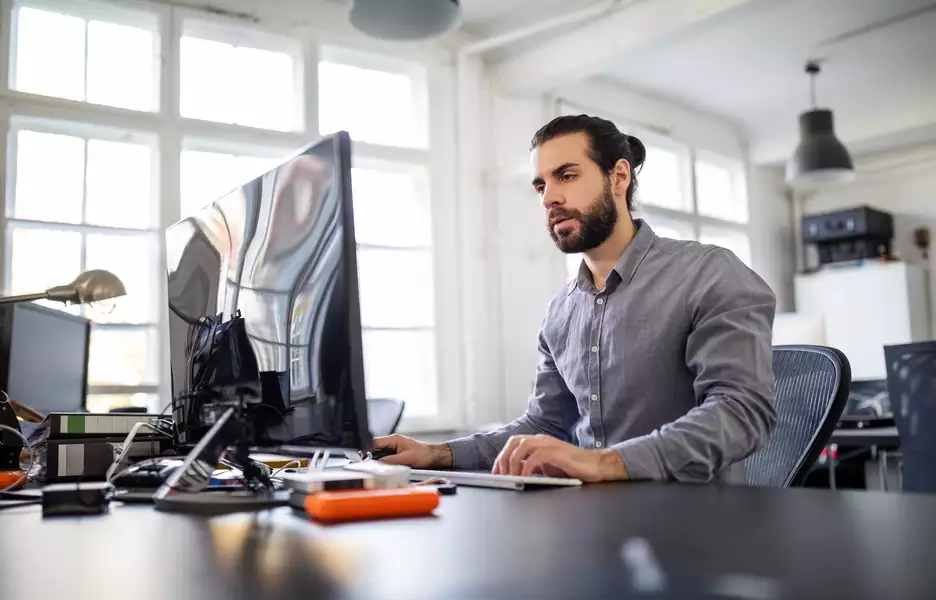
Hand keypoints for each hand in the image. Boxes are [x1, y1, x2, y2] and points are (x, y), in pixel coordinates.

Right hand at [372, 434, 452, 468]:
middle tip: (372, 466)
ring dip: (380, 461)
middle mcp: (393, 442)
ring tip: (380, 468)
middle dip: (373, 458)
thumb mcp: (406, 459)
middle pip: (376, 449)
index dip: (368, 451)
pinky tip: (387, 468)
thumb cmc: (424, 454)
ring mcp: (395, 448)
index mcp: (394, 439)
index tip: (365, 459)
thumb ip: (391, 461)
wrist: (435, 457)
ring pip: (381, 455)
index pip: (375, 443)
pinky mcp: (397, 454)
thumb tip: (378, 464)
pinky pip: (387, 458)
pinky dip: (386, 463)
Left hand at [492, 434, 628, 482]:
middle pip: (514, 442)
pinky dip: (526, 467)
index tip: (496, 472)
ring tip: (509, 477)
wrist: (596, 466)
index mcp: (539, 442)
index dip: (502, 456)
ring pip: (522, 446)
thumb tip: (514, 473)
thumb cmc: (573, 468)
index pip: (514, 443)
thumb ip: (532, 467)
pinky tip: (523, 478)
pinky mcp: (557, 452)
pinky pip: (535, 457)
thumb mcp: (547, 468)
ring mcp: (549, 444)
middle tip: (499, 475)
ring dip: (512, 462)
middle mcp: (542, 440)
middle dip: (503, 458)